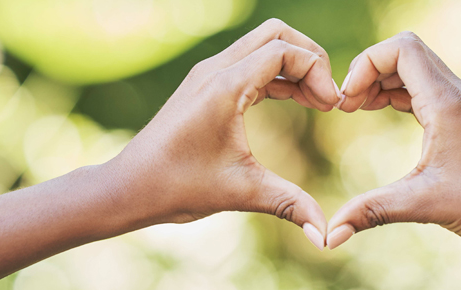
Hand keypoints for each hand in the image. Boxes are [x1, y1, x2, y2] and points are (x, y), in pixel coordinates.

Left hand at [103, 19, 339, 248]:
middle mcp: (215, 69)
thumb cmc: (177, 187)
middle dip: (310, 58)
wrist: (129, 188)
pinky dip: (277, 76)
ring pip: (263, 45)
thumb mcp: (240, 192)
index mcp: (224, 85)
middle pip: (276, 34)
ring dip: (294, 67)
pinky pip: (250, 64)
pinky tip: (294, 103)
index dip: (317, 73)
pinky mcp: (205, 85)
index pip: (284, 51)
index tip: (331, 107)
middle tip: (327, 97)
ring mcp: (208, 74)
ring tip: (317, 103)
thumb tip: (325, 236)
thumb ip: (289, 204)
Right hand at [326, 32, 460, 288]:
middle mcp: (457, 94)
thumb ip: (372, 211)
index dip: (366, 65)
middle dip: (369, 71)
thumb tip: (330, 236)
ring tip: (357, 108)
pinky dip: (399, 91)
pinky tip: (382, 111)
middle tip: (347, 106)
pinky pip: (425, 86)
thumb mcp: (422, 204)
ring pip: (415, 68)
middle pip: (405, 52)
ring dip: (383, 80)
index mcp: (447, 102)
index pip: (401, 49)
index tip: (348, 102)